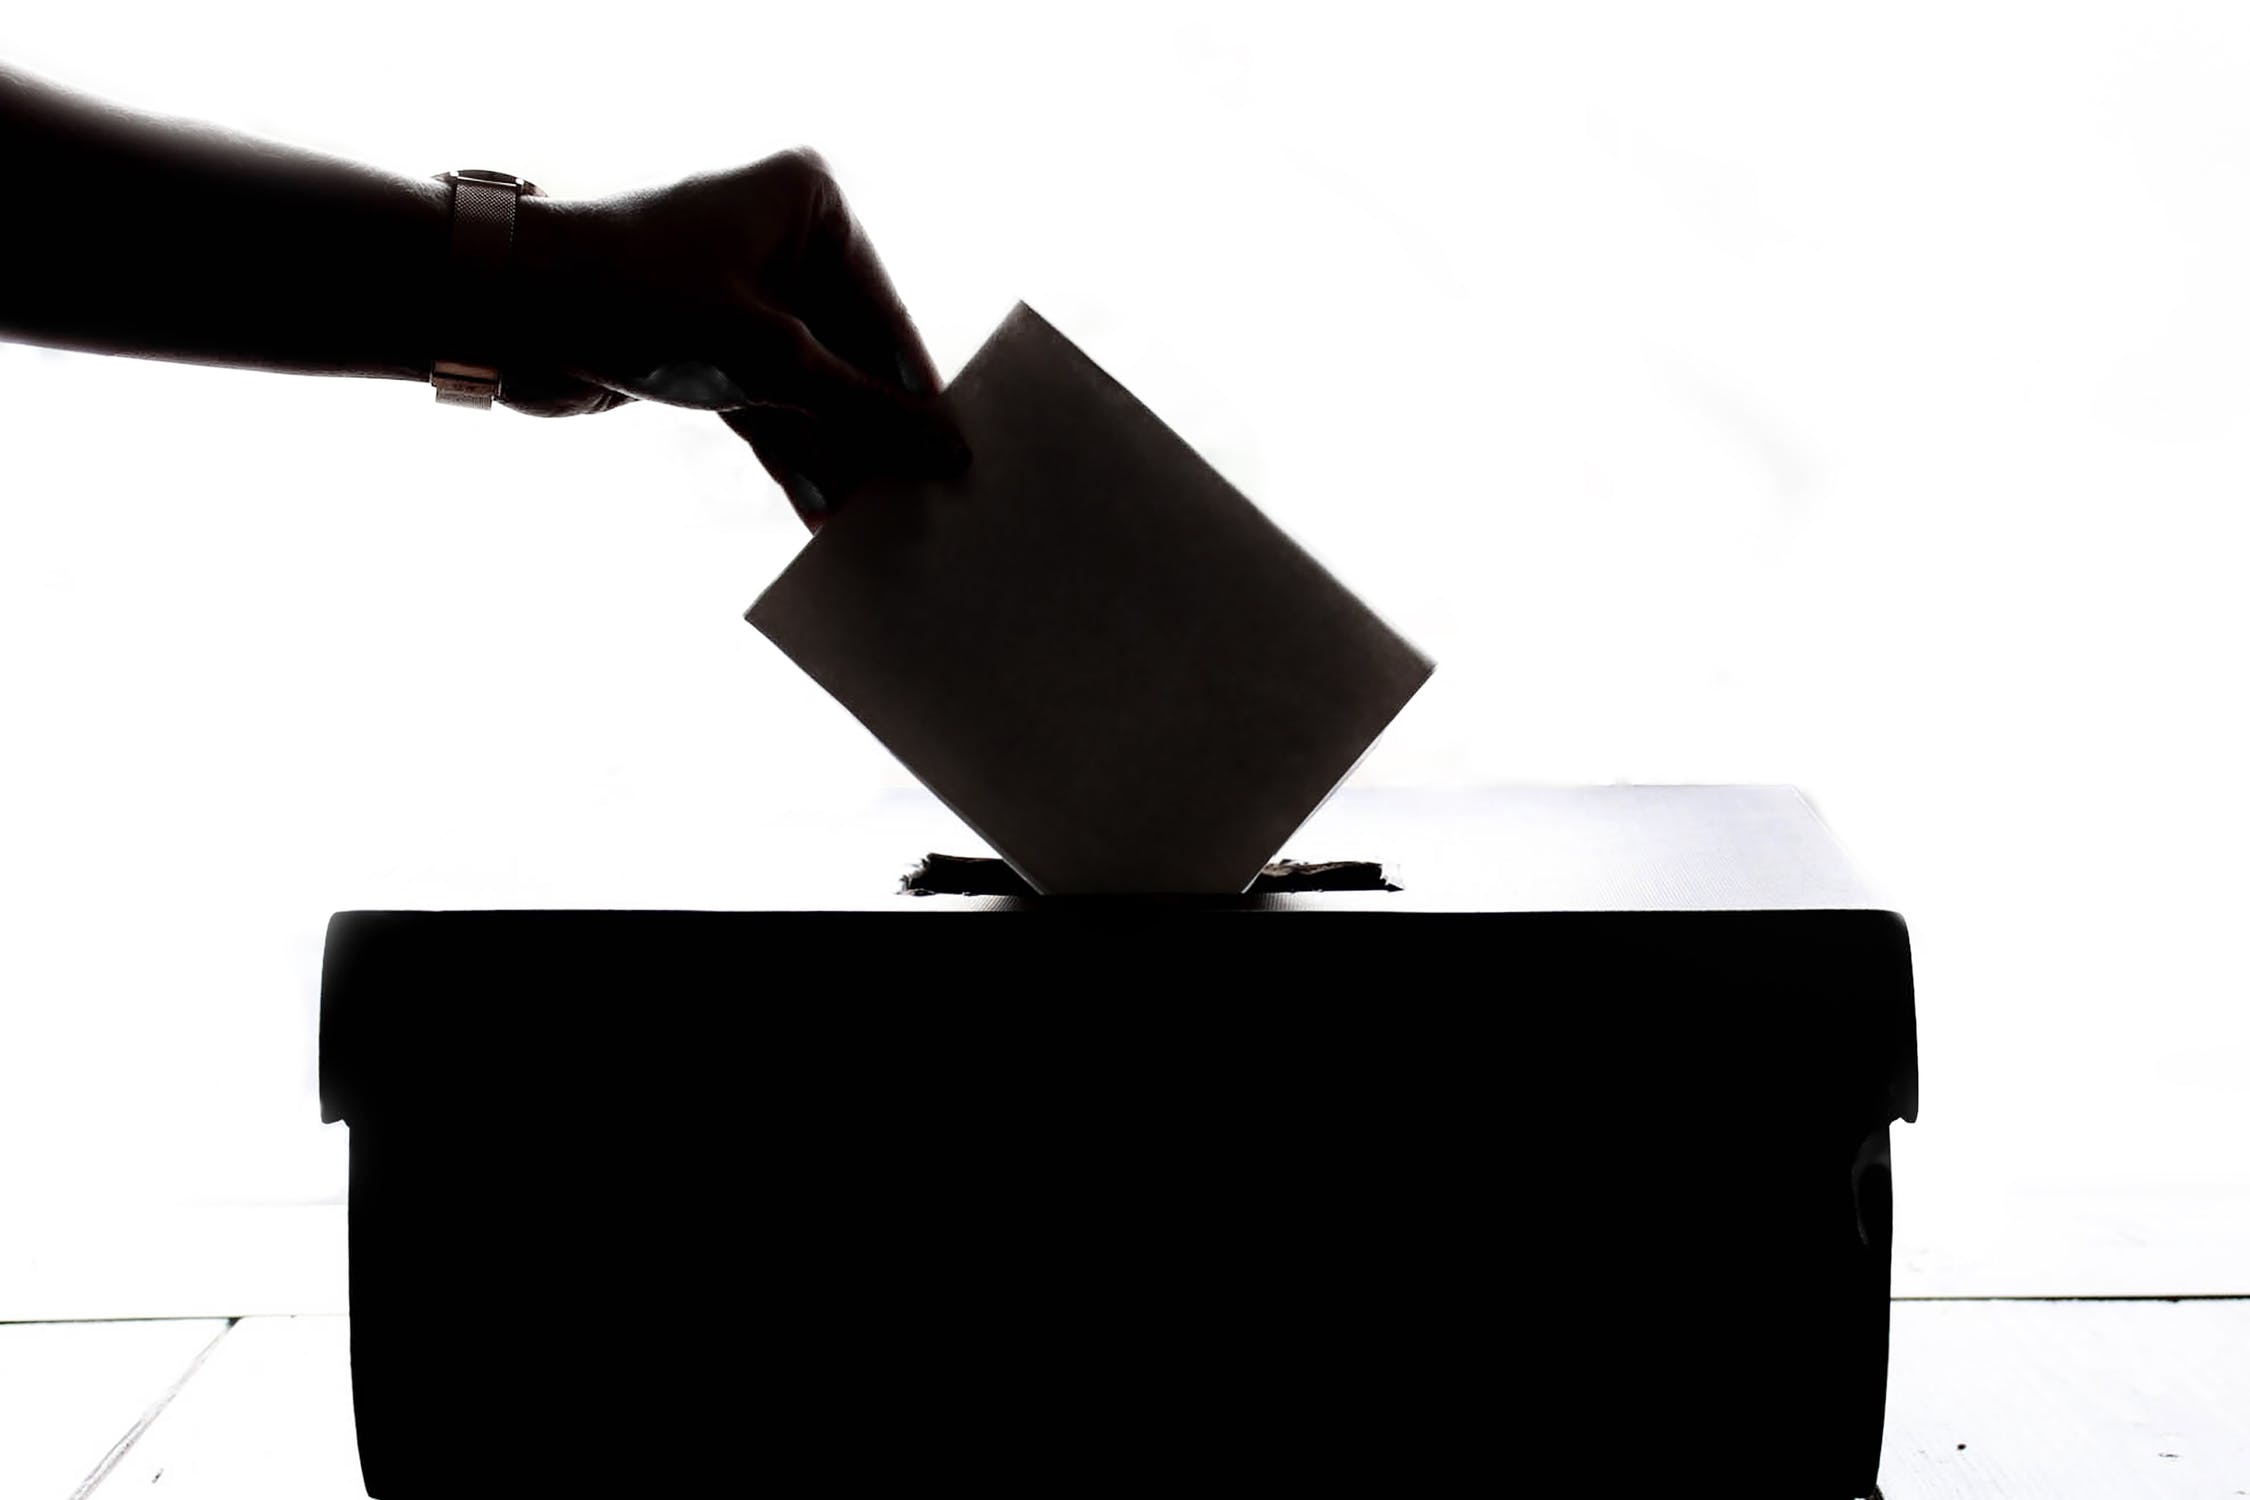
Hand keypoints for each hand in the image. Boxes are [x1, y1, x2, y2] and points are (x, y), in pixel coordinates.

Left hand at [504, 149, 966, 528]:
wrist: (504, 311)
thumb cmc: (637, 300)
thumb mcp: (770, 363)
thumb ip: (865, 411)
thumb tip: (949, 452)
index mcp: (810, 204)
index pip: (887, 315)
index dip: (918, 396)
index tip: (958, 463)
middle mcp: (782, 241)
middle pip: (854, 356)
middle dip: (877, 435)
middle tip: (922, 505)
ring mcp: (745, 297)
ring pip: (814, 390)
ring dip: (837, 457)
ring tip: (877, 525)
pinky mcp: (710, 348)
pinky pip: (772, 409)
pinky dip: (793, 456)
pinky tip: (824, 514)